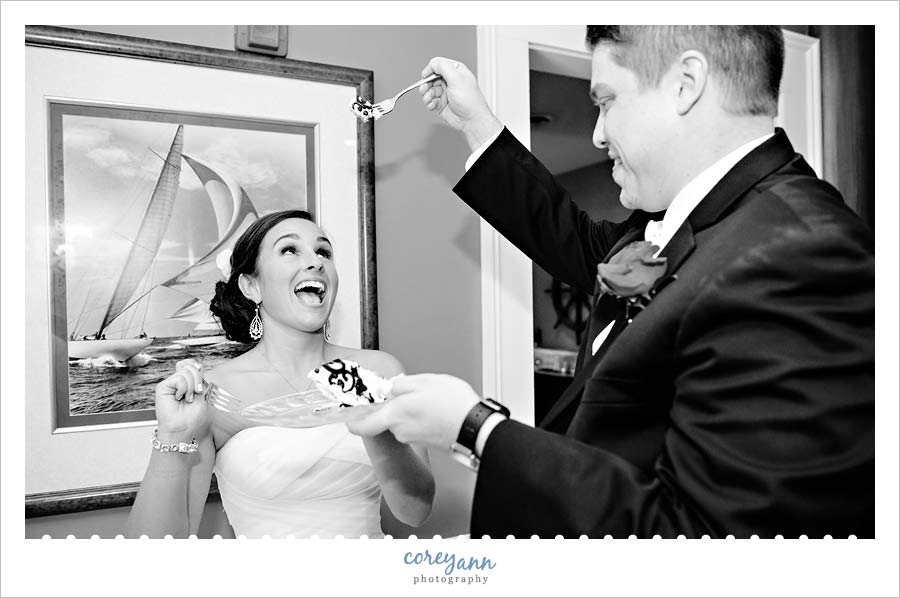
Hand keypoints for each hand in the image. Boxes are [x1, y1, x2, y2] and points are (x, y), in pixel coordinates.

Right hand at [154, 359, 210, 440]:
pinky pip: (179, 378)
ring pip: (186, 372)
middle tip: (195, 394)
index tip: (200, 376)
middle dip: (198, 380)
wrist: (182, 428)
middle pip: (190, 366)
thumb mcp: (202, 395)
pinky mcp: (162, 387)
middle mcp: (178, 381)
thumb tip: (197, 365)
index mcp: (188, 382)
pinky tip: (178, 398)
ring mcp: (170, 383)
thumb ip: (199, 379)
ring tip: (187, 399)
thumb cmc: (191, 417)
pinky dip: (183, 389)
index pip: (191, 364)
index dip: (197, 367)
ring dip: (191, 388)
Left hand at [347, 374, 479, 450]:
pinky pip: (418, 427)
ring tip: (432, 399)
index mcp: (395, 415)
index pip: (364, 425)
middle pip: (388, 418)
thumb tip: (391, 387)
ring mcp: (414, 439)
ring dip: (412, 411)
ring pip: (404, 422)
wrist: (475, 427)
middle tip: (413, 391)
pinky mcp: (427, 443)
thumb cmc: (453, 405)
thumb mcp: (425, 381)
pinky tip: (439, 409)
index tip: (349, 417)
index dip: (354, 421)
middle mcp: (401, 431)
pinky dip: (424, 418)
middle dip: (397, 405)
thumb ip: (402, 384)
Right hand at [419, 57, 502, 150]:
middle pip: (431, 77)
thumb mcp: (456, 78)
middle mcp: (450, 80)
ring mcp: (445, 92)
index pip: (438, 64)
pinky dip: (430, 103)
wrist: (471, 120)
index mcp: (456, 71)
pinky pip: (430, 100)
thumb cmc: (469, 100)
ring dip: (427, 95)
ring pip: (429, 90)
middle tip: (424, 89)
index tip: (425, 76)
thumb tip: (433, 64)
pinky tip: (434, 106)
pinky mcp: (442, 103)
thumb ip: (443, 67)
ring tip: (429, 99)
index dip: (430, 69)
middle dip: (426, 84)